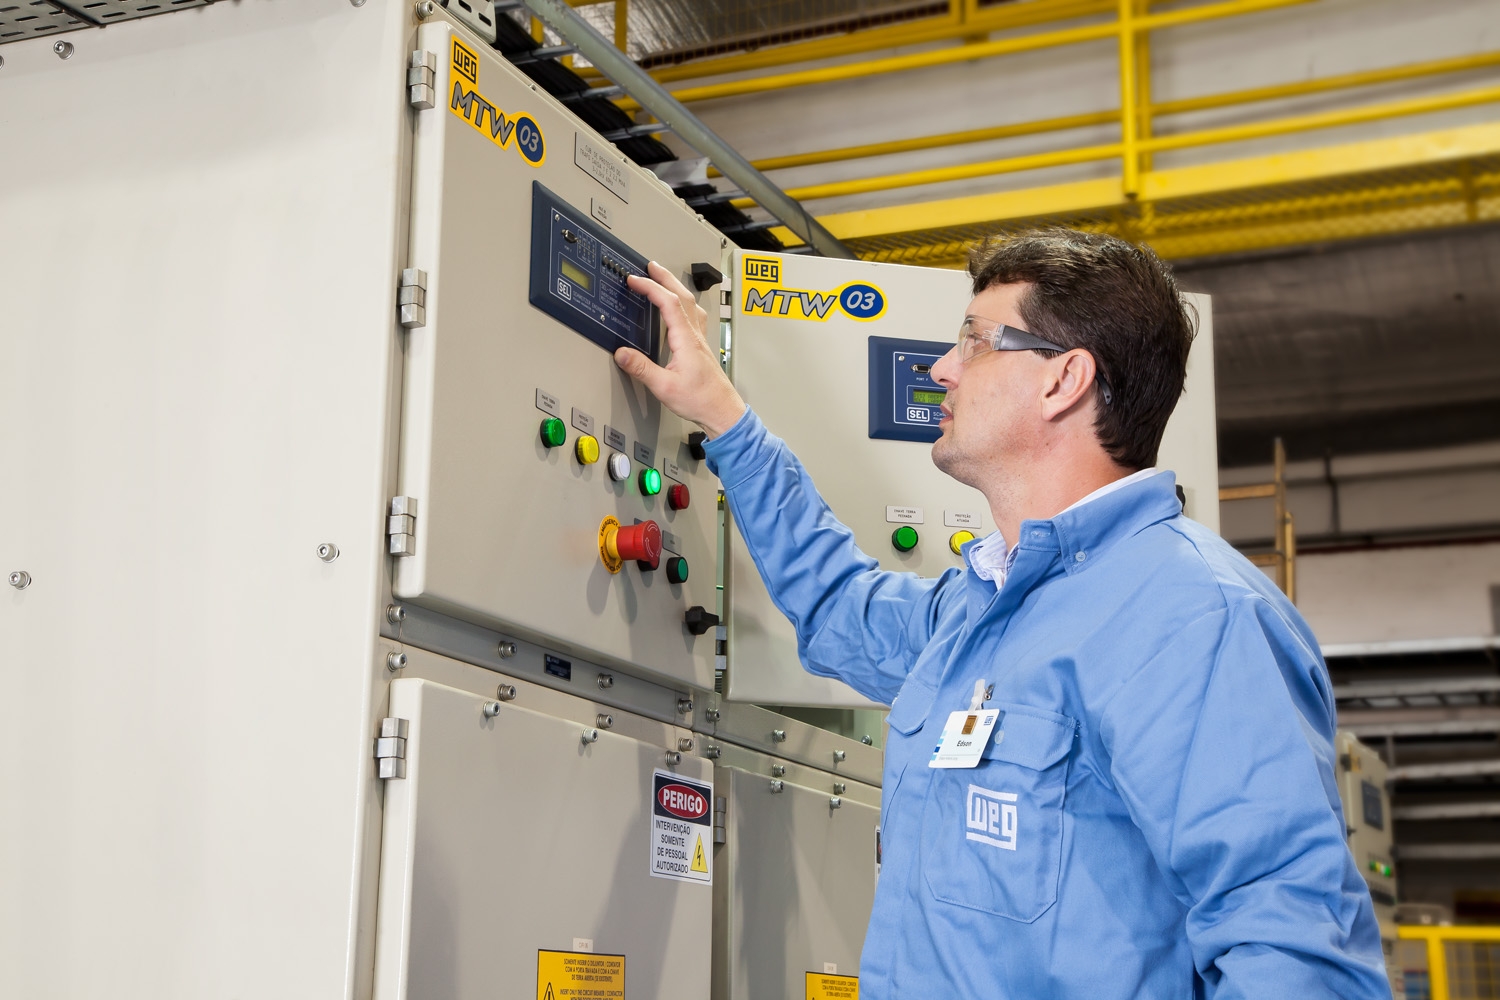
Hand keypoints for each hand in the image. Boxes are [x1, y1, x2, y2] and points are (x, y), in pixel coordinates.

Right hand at [616, 261, 745, 437]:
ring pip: (690, 304)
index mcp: (686, 339)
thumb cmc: (700, 400)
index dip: (650, 287)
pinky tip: (681, 308)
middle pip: (682, 296)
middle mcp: (695, 335)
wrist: (722, 411)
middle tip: (650, 266)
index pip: (668, 302)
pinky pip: (694, 316)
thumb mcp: (664, 387)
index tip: (634, 280)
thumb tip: (622, 353)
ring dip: (675, 287)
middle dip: (665, 277)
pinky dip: (684, 303)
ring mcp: (701, 340)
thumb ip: (642, 369)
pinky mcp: (701, 347)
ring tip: (663, 279)